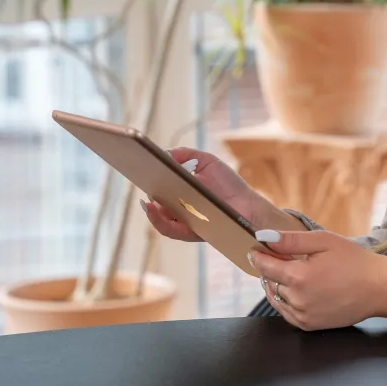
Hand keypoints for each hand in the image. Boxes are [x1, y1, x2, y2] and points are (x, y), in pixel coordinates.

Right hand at [142, 147, 274, 241]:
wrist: (249, 205)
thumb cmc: (229, 184)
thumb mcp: (206, 162)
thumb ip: (184, 154)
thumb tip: (162, 153)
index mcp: (180, 191)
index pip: (158, 187)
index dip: (147, 179)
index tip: (138, 167)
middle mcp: (178, 207)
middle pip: (155, 202)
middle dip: (147, 191)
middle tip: (141, 179)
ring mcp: (182, 221)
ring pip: (159, 218)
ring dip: (150, 210)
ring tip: (147, 198)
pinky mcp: (189, 232)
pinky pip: (169, 230)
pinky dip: (159, 221)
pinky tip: (155, 209)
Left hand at [248, 230, 386, 330]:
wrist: (379, 288)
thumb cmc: (355, 261)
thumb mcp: (324, 241)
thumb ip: (291, 240)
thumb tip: (263, 237)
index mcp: (299, 277)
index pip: (266, 266)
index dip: (258, 256)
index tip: (254, 249)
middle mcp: (297, 299)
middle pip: (269, 282)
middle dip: (268, 270)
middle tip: (272, 258)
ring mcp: (303, 315)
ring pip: (276, 299)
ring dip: (275, 286)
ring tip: (284, 273)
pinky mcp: (310, 325)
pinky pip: (287, 313)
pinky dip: (284, 302)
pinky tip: (293, 291)